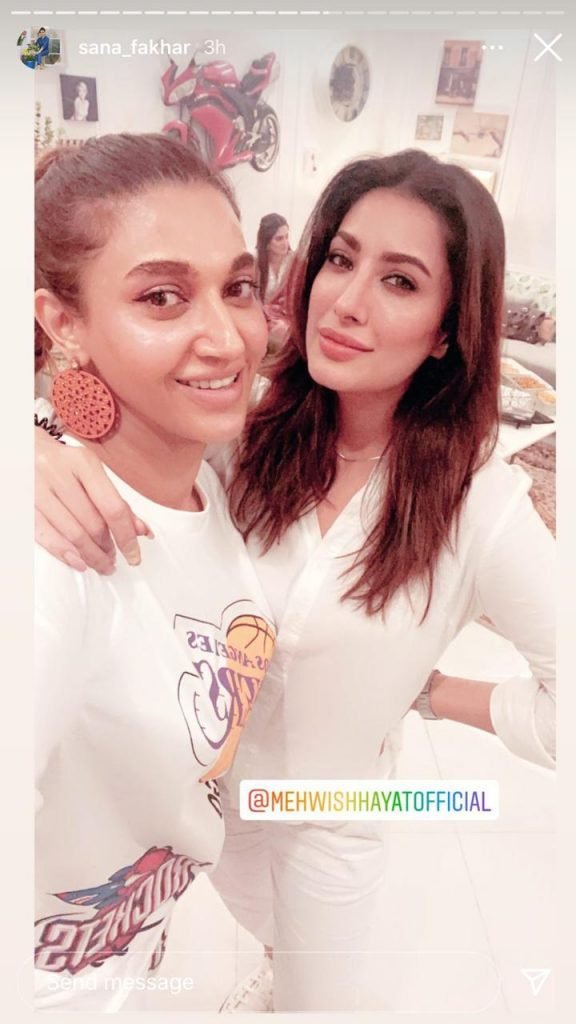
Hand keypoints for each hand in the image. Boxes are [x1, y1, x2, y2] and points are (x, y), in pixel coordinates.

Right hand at [35, 428, 152, 572]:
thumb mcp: (92, 473)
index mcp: (83, 463)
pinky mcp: (24, 505)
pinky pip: (46, 536)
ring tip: (102, 563)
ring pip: (72, 534)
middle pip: (92, 524)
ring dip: (91, 555)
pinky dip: (65, 554)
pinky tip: (80, 562)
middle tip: (115, 558)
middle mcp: (59, 474)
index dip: (126, 537)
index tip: (134, 555)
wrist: (24, 449)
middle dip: (107, 547)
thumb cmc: (63, 463)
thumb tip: (141, 531)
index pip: (112, 508)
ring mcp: (38, 490)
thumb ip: (116, 501)